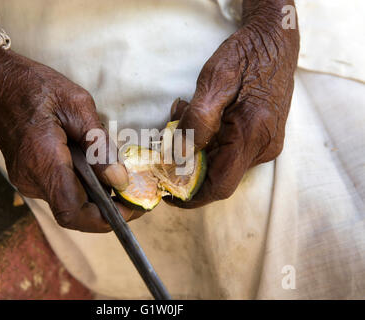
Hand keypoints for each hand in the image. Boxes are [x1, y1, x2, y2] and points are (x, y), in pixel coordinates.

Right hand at [0, 50, 143, 231]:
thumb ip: (100, 146)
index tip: (130, 209)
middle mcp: (30, 178)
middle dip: (105, 208)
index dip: (104, 219)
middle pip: (73, 211)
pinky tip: (91, 166)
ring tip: (112, 173)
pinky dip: (80, 185)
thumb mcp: (77, 105)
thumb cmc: (35, 87)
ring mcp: (26, 179)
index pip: (72, 211)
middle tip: (131, 193)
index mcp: (43, 159)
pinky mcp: (28, 176)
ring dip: (94, 195)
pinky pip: (59, 190)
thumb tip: (120, 180)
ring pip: (67, 202)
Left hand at [166, 0, 299, 207]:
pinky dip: (208, 142)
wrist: (277, 40)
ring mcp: (266, 145)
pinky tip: (200, 117)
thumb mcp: (216, 79)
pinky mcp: (263, 138)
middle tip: (168, 135)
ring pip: (222, 164)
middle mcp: (263, 147)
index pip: (219, 186)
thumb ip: (198, 119)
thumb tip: (180, 155)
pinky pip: (230, 152)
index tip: (166, 194)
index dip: (190, 197)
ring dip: (196, 149)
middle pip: (217, 176)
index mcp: (253, 134)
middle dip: (187, 164)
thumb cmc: (246, 55)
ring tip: (182, 114)